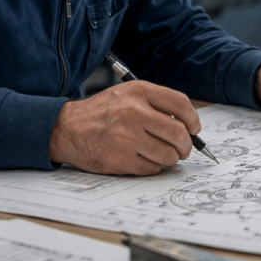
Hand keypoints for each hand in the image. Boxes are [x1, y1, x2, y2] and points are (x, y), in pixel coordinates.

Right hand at [49, 80, 199, 174]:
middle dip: (186, 144)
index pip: (181, 104)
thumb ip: (156, 103)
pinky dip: (154, 167)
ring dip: (171, 158)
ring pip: (168, 154)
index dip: (193, 119)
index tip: (194, 128)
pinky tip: (145, 159)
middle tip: (184, 148)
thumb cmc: (101, 112)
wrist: (66, 128)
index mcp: (139, 92)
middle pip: (178, 133)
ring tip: (164, 154)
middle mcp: (134, 113)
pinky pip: (152, 168)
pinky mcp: (121, 160)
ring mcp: (127, 138)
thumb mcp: (127, 94)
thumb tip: (187, 124)